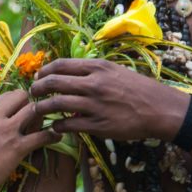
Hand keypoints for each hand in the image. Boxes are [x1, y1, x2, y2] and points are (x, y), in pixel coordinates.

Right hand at [0, 89, 59, 191]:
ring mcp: (9, 132)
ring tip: (51, 118)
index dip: (18, 99)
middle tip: (39, 109)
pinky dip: (52, 135)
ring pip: (34, 111)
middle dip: (32, 101)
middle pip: (23, 98)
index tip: (24, 105)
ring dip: (44, 114)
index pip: (7, 95)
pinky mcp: (18, 148)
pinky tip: (57, 136)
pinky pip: (41, 136)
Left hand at [30, 58, 184, 140]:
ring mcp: (95, 105)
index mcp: (97, 67)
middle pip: (53, 83)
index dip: (44, 71)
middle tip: (32, 93)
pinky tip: (55, 127)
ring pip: (56, 104)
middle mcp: (94, 84)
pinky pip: (69, 125)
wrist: (159, 109)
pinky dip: (57, 126)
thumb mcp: (115, 71)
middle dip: (37, 88)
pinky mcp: (98, 125)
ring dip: (41, 108)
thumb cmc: (137, 88)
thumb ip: (92, 72)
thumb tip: (68, 75)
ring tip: (36, 111)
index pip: (60, 65)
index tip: (38, 77)